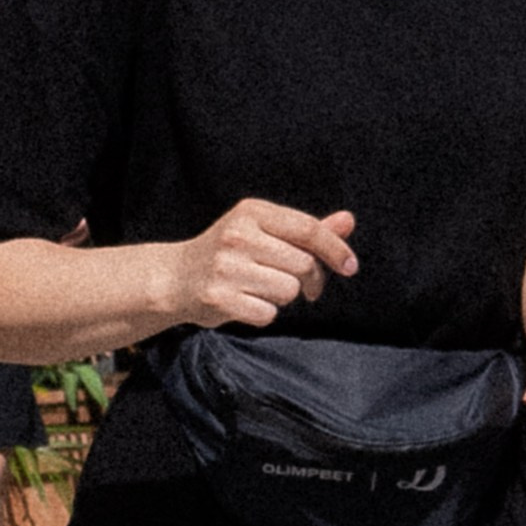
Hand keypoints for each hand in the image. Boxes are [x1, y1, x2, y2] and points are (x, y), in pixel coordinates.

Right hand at [161, 199, 357, 331]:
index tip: (350, 266)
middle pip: (304, 264)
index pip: (308, 229)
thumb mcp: (264, 231)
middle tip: (301, 285)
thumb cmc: (229, 253)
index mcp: (252, 212)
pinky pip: (268, 313)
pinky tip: (245, 302)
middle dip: (309, 279)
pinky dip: (264, 313)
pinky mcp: (219, 297)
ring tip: (260, 288)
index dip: (335, 249)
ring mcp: (226, 267)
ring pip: (289, 290)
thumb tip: (348, 221)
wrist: (175, 278)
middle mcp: (238, 235)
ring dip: (283, 296)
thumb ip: (306, 230)